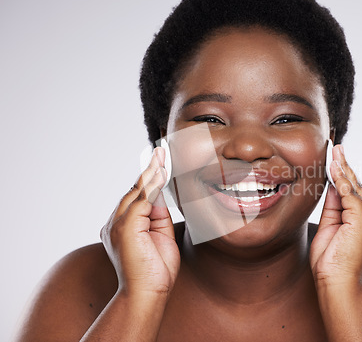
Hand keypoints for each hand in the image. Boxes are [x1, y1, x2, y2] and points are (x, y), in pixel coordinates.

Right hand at [100, 147, 179, 296]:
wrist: (148, 293)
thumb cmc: (156, 271)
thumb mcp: (160, 236)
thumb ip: (158, 216)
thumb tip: (160, 194)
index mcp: (121, 227)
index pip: (136, 198)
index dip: (148, 181)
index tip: (158, 164)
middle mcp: (115, 223)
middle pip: (134, 190)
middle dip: (148, 170)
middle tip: (160, 151)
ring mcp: (118, 224)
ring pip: (137, 192)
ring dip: (151, 172)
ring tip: (162, 155)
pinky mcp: (125, 226)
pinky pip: (142, 200)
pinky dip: (153, 185)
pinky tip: (162, 173)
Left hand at [310, 145, 361, 286]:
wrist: (336, 284)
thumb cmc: (331, 264)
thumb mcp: (330, 228)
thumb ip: (333, 206)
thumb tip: (332, 184)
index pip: (360, 196)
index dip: (348, 179)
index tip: (336, 163)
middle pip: (361, 188)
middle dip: (347, 168)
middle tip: (336, 149)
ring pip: (357, 188)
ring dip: (344, 169)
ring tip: (334, 151)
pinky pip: (352, 194)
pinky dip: (343, 179)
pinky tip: (334, 167)